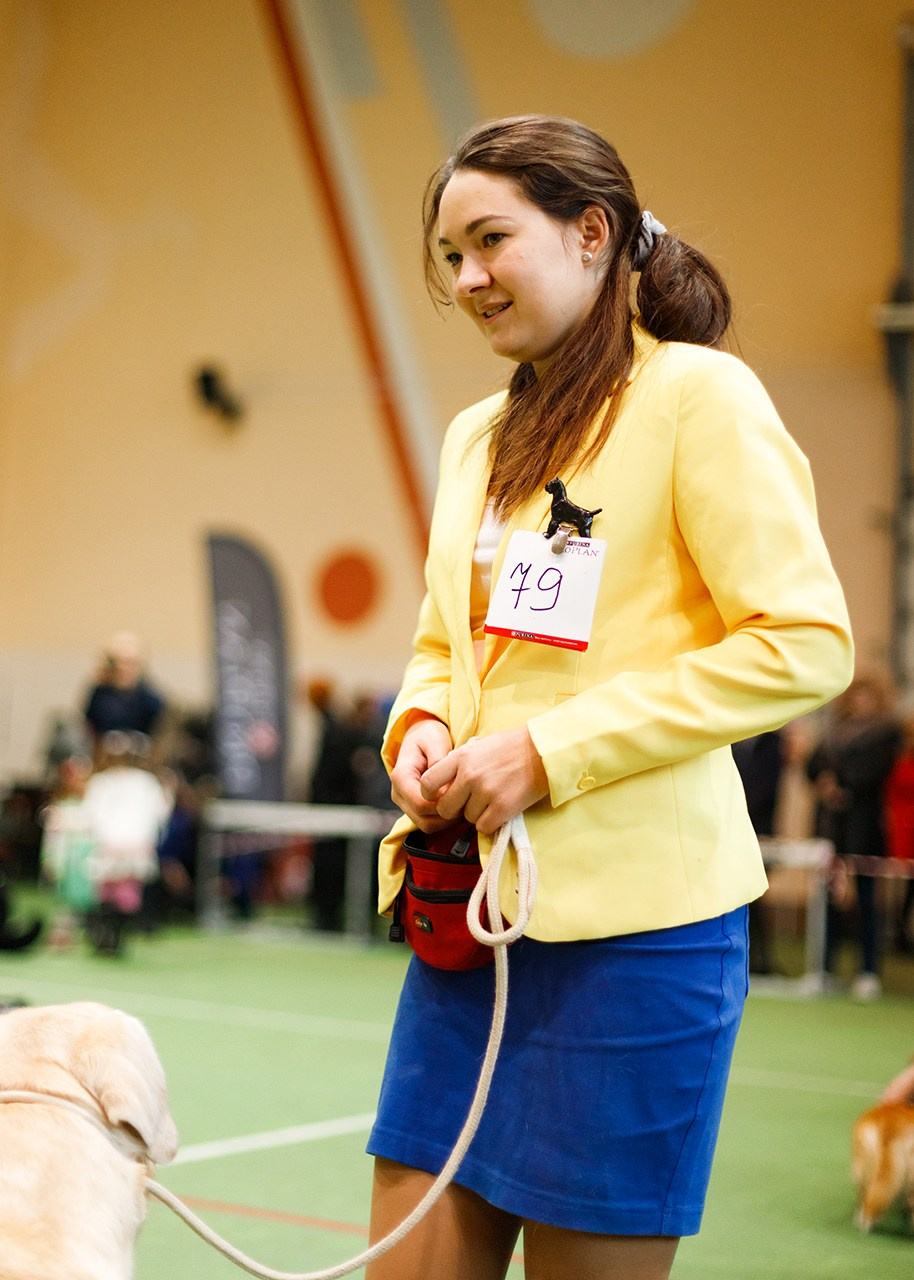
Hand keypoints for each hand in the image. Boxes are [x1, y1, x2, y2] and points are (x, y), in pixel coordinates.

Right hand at [389, 718, 454, 831]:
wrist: (421, 738)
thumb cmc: (428, 736)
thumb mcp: (435, 740)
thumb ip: (439, 760)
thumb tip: (445, 784)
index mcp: (401, 777)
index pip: (420, 803)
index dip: (443, 804)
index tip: (460, 791)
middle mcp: (398, 793)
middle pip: (424, 819)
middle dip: (447, 814)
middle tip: (466, 799)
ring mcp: (405, 803)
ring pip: (427, 826)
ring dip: (447, 820)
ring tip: (463, 802)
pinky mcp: (413, 808)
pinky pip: (429, 823)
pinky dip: (445, 820)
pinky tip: (457, 805)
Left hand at [419, 727, 548, 834]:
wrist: (542, 751)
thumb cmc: (511, 747)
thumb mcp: (478, 746)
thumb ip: (459, 762)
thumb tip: (444, 780)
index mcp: (460, 758)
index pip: (427, 783)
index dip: (430, 794)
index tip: (440, 796)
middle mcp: (469, 775)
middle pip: (445, 808)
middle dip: (454, 810)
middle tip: (468, 804)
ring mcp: (486, 792)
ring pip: (467, 819)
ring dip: (477, 815)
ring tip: (492, 800)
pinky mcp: (502, 808)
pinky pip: (484, 827)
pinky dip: (491, 823)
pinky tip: (500, 811)